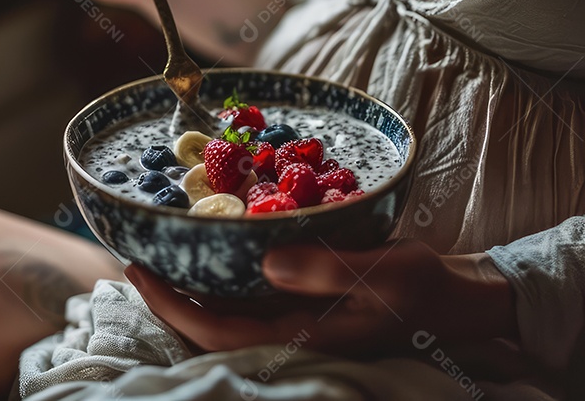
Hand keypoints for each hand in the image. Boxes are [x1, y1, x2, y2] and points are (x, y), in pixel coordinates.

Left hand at [126, 240, 517, 354]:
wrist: (453, 297)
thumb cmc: (425, 288)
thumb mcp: (385, 274)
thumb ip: (327, 270)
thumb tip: (266, 261)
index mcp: (302, 337)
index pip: (218, 332)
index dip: (172, 307)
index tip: (138, 271)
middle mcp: (288, 333)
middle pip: (209, 326)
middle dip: (166, 297)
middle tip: (132, 256)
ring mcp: (293, 319)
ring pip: (224, 312)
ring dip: (188, 286)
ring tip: (157, 250)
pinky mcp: (301, 301)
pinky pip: (247, 295)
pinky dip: (219, 275)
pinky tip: (207, 247)